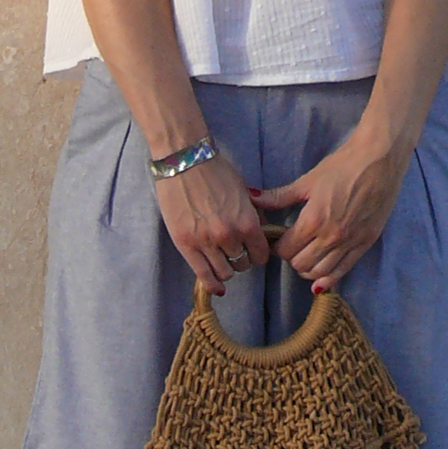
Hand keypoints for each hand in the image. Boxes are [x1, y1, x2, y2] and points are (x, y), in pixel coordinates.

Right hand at [153, 151, 268, 294]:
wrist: (184, 161)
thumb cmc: (215, 172)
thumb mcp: (244, 191)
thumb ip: (255, 216)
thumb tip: (263, 235)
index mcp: (247, 222)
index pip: (261, 255)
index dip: (258, 254)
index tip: (253, 251)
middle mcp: (229, 236)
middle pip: (243, 264)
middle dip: (241, 258)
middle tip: (234, 251)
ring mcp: (206, 242)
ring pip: (224, 272)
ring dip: (225, 268)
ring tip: (221, 259)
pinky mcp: (185, 245)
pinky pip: (203, 275)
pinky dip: (211, 284)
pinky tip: (216, 287)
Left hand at [256, 129, 407, 290]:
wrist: (380, 159)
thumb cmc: (343, 166)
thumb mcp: (308, 181)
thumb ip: (279, 196)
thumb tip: (252, 198)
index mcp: (314, 220)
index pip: (286, 249)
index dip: (278, 246)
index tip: (279, 239)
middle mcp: (331, 237)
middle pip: (301, 264)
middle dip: (292, 257)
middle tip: (293, 246)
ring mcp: (350, 243)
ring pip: (321, 273)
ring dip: (308, 269)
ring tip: (306, 256)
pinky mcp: (366, 244)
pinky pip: (343, 271)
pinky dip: (329, 279)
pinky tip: (320, 279)